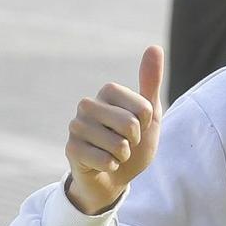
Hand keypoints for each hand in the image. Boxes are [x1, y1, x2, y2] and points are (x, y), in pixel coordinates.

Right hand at [66, 46, 163, 216]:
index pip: (143, 108)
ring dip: (123, 156)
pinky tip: (102, 165)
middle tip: (125, 144)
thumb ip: (151, 83)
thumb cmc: (132, 144)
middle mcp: (87, 104)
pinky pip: (105, 160)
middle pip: (130, 124)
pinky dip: (111, 167)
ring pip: (117, 144)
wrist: (113, 178)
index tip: (137, 128)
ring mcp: (76, 126)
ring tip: (114, 155)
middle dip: (134, 141)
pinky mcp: (71, 149)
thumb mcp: (148, 115)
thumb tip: (154, 47)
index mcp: (107, 91)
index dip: (146, 124)